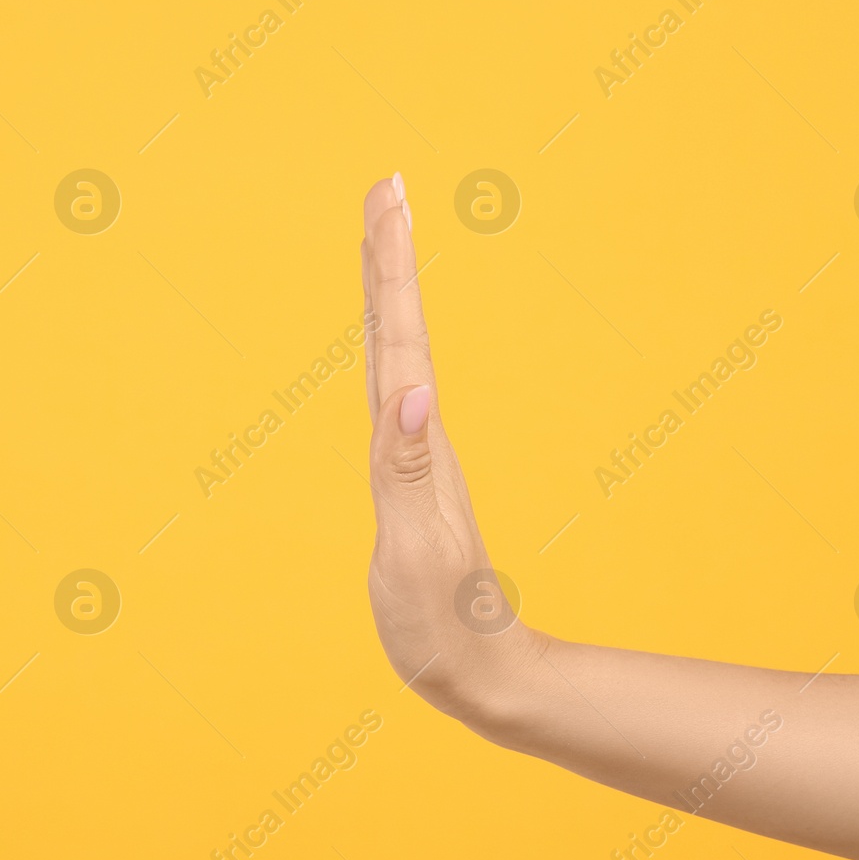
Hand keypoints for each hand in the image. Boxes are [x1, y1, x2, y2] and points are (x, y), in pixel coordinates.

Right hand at [360, 174, 539, 723]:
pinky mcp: (408, 476)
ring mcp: (417, 454)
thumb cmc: (441, 623)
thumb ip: (408, 472)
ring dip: (389, 290)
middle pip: (400, 328)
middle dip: (390, 255)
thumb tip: (411, 392)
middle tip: (385, 189)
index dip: (391, 266)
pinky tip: (384, 338)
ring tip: (380, 238)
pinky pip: (391, 389)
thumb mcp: (418, 551)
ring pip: (397, 352)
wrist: (478, 670)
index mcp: (417, 444)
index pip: (400, 336)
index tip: (390, 198)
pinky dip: (386, 347)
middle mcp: (420, 436)